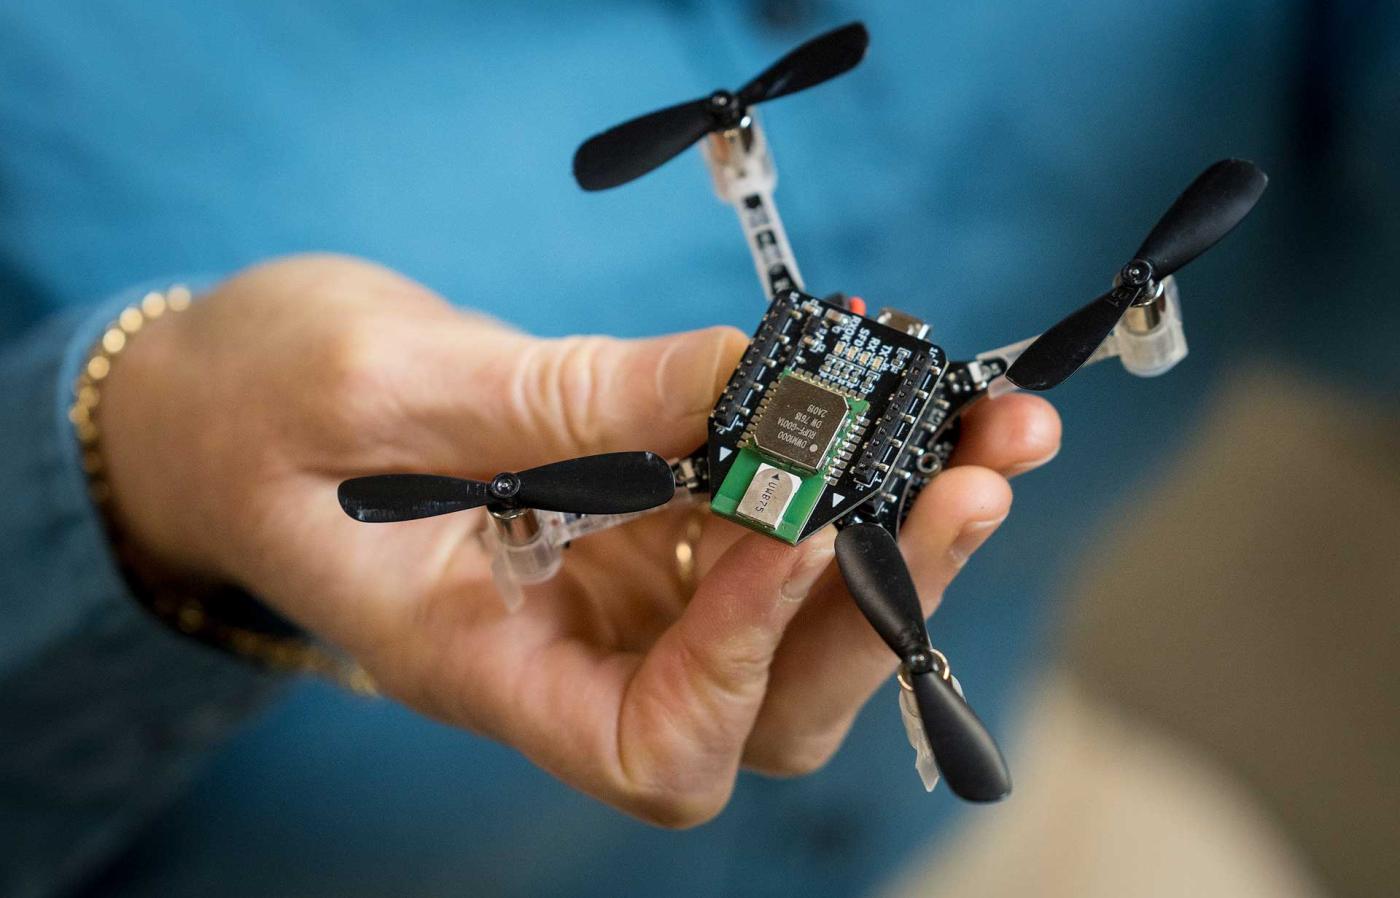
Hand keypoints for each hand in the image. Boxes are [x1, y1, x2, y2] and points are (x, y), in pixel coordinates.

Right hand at [100, 254, 1060, 825]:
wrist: (229, 402)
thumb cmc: (256, 412)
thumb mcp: (385, 384)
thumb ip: (567, 399)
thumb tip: (755, 378)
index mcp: (488, 665)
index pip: (651, 743)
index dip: (740, 662)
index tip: (786, 531)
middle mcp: (579, 653)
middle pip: (772, 703)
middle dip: (881, 598)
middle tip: (970, 479)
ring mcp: (624, 595)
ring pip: (802, 629)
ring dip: (902, 537)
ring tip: (988, 433)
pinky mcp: (651, 528)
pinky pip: (776, 531)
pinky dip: (849, 474)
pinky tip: (904, 397)